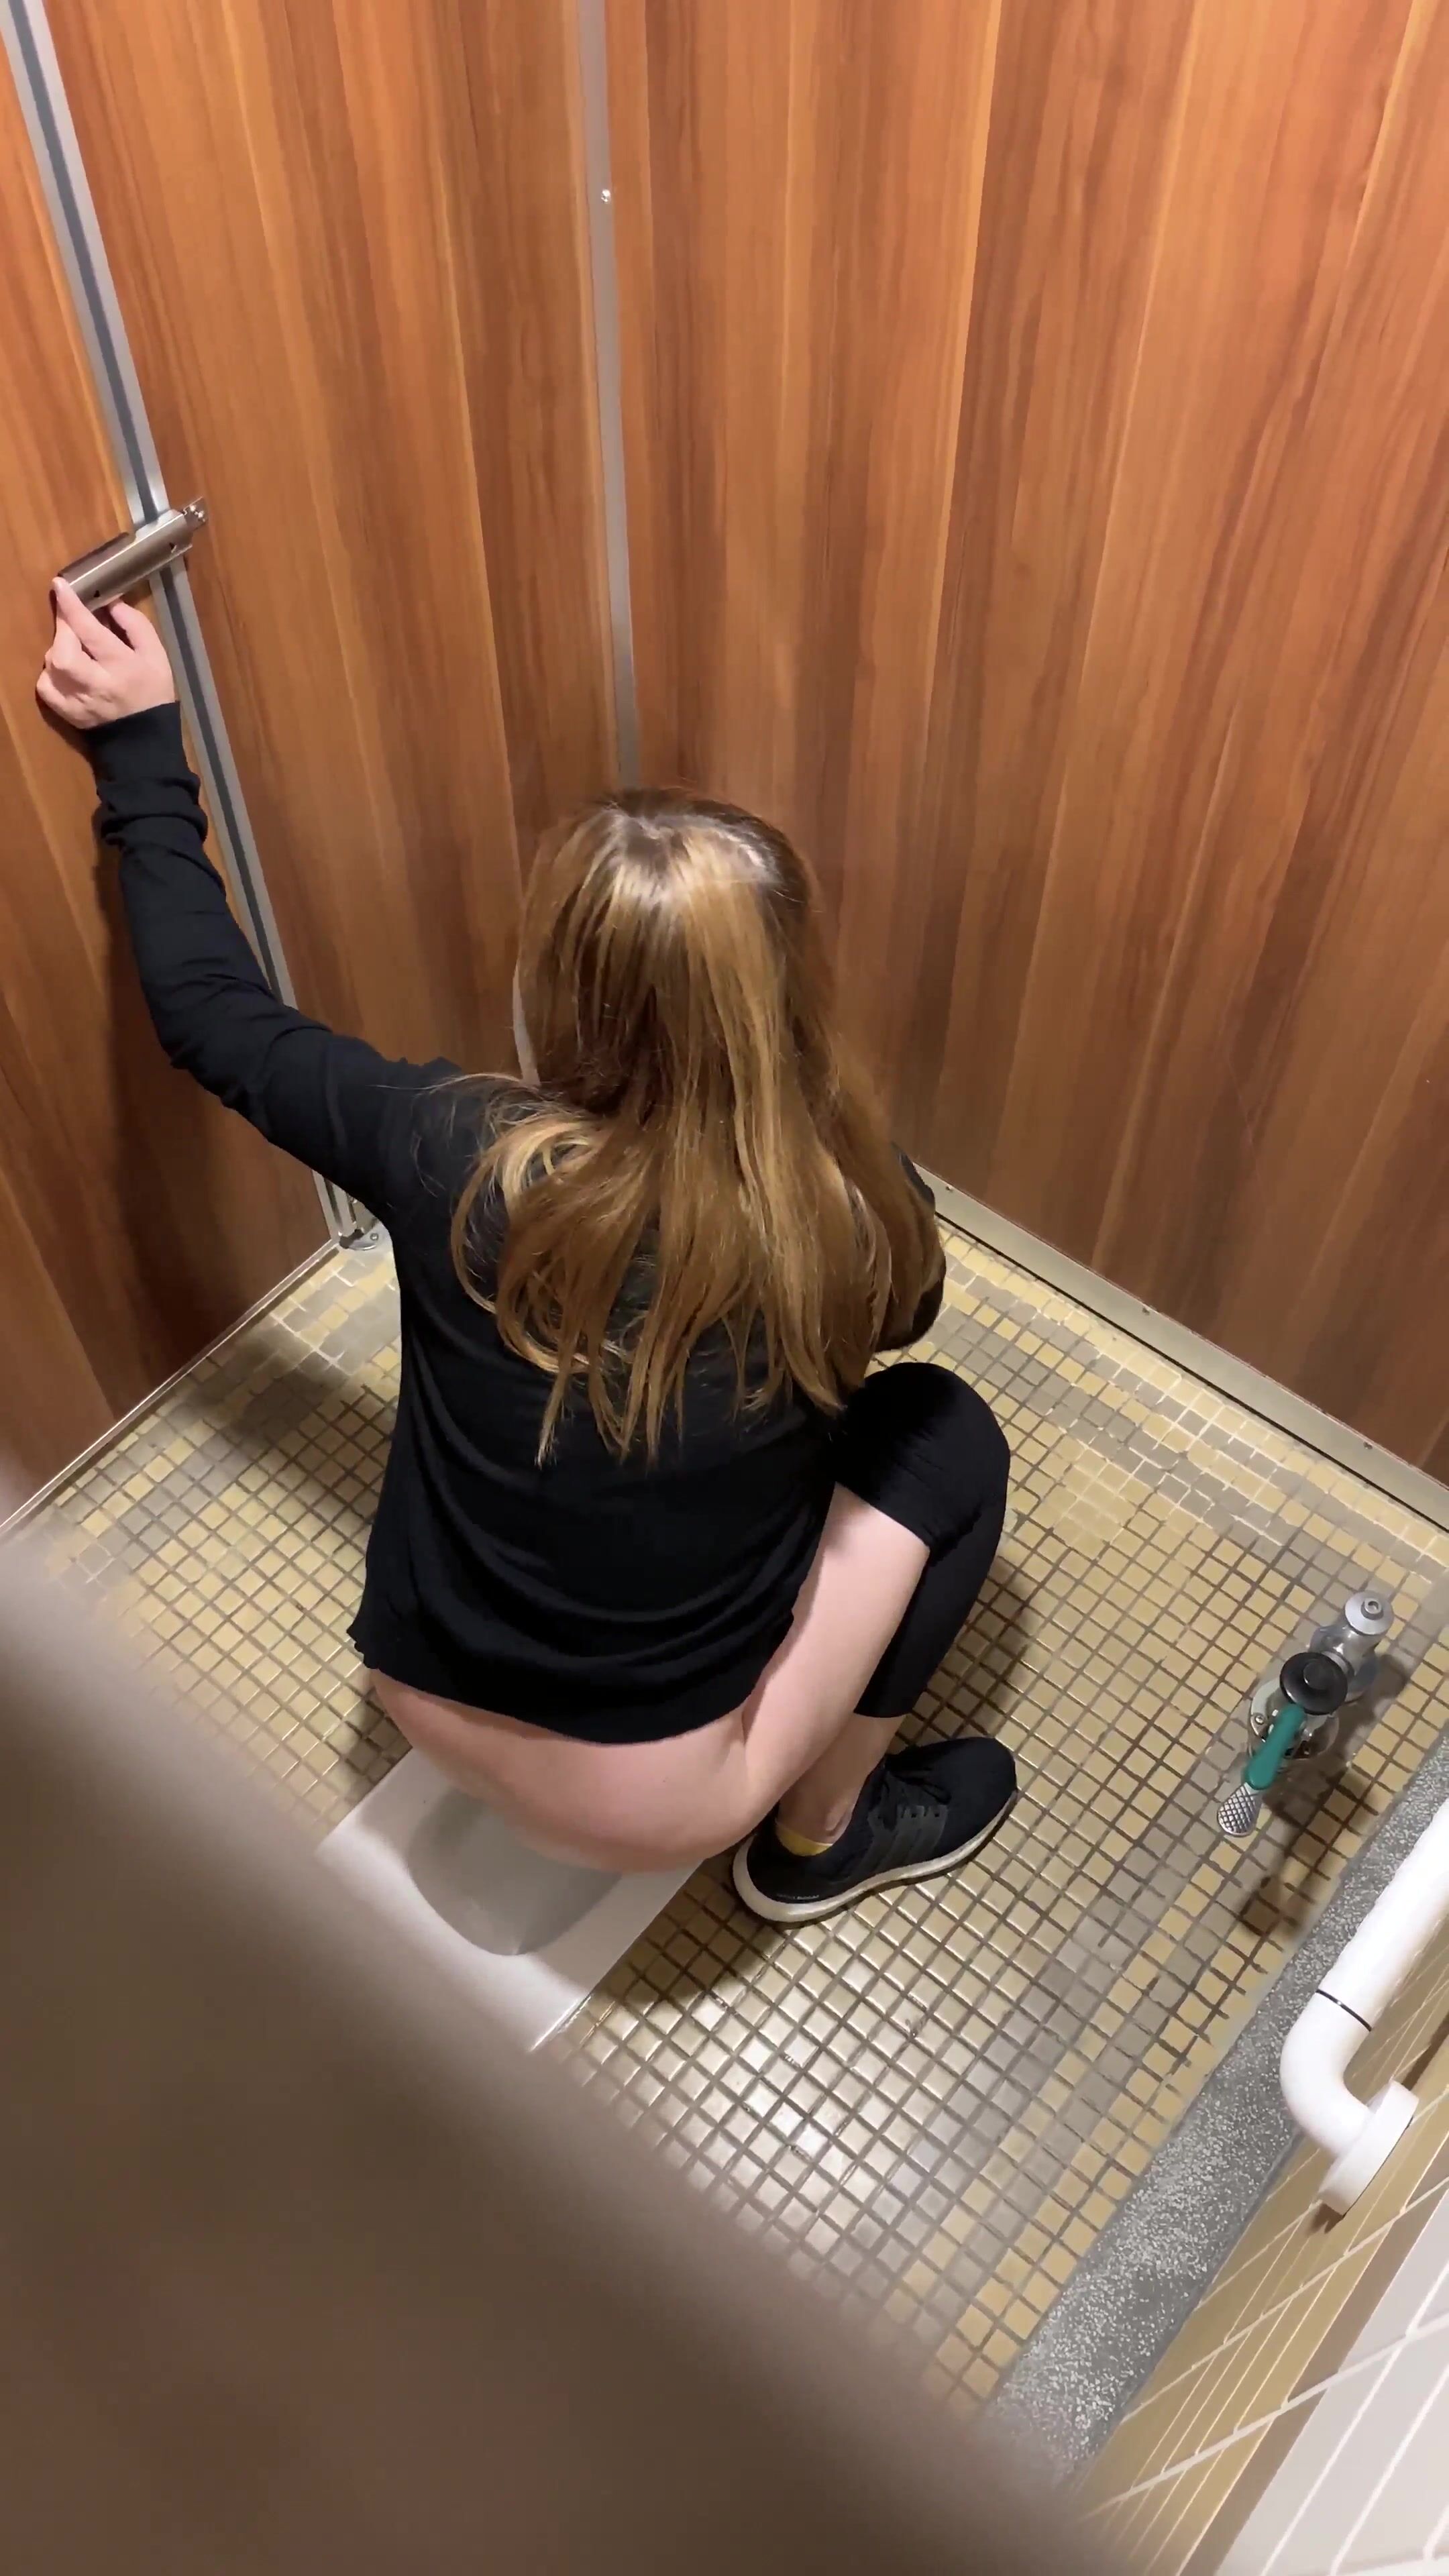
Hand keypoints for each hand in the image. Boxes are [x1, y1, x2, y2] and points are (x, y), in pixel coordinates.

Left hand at [37, 578, 176, 728]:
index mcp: (121, 667)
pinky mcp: (65, 712)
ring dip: (59, 649)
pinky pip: (45, 685)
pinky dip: (50, 672)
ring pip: (53, 666)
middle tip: (73, 622)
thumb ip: (135, 626)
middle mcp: (96, 685)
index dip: (72, 607)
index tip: (60, 585)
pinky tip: (66, 670)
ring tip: (77, 648)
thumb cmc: (151, 692)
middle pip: (63, 652)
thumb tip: (110, 603)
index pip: (90, 632)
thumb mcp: (156, 656)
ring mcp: (77, 701)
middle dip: (64, 630)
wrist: (143, 740)